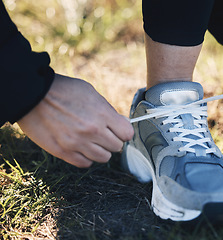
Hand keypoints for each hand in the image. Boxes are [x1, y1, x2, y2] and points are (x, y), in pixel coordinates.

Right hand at [17, 74, 133, 167]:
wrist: (31, 94)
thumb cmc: (63, 90)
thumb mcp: (91, 93)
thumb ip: (107, 110)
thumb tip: (121, 123)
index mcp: (102, 114)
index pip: (127, 134)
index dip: (124, 131)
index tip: (119, 130)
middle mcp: (92, 131)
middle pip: (117, 147)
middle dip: (113, 140)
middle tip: (104, 134)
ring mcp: (77, 143)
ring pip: (103, 158)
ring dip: (100, 150)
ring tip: (92, 140)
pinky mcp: (63, 152)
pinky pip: (85, 163)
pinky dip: (86, 157)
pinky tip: (81, 147)